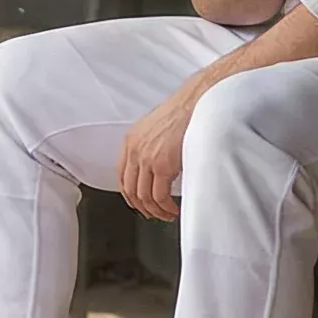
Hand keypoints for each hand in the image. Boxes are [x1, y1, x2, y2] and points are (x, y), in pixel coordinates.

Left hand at [118, 84, 200, 221]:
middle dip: (142, 207)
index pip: (122, 176)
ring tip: (166, 214)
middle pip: (131, 190)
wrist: (196, 103)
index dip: (129, 195)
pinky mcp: (163, 165)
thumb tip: (154, 169)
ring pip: (145, 196)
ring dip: (155, 210)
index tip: (138, 203)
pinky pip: (160, 196)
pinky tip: (172, 208)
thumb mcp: (155, 129)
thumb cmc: (182, 112)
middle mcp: (135, 150)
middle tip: (153, 214)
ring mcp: (147, 159)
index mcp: (130, 141)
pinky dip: (166, 207)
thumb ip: (149, 148)